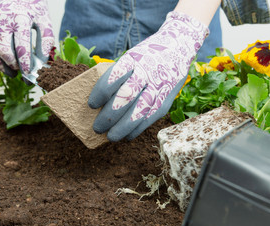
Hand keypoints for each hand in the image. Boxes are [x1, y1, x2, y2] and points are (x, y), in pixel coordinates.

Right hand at [0, 0, 53, 75]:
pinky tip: (3, 63)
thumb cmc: (33, 9)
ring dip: (0, 64)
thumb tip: (43, 62)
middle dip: (13, 65)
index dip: (25, 62)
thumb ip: (46, 41)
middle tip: (22, 72)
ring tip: (12, 72)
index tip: (29, 73)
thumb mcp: (45, 22)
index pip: (22, 45)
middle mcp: (3, 20)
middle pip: (4, 49)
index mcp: (21, 18)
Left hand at [88, 11, 208, 141]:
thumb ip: (120, 76)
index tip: (91, 105)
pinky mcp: (166, 99)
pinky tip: (127, 136)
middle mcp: (147, 72)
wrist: (178, 46)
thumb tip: (99, 103)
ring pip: (140, 111)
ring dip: (123, 127)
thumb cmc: (146, 55)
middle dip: (109, 115)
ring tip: (110, 137)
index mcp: (133, 58)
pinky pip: (151, 117)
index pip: (115, 76)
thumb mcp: (132, 56)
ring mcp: (159, 86)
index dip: (102, 92)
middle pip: (126, 96)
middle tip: (97, 127)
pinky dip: (137, 129)